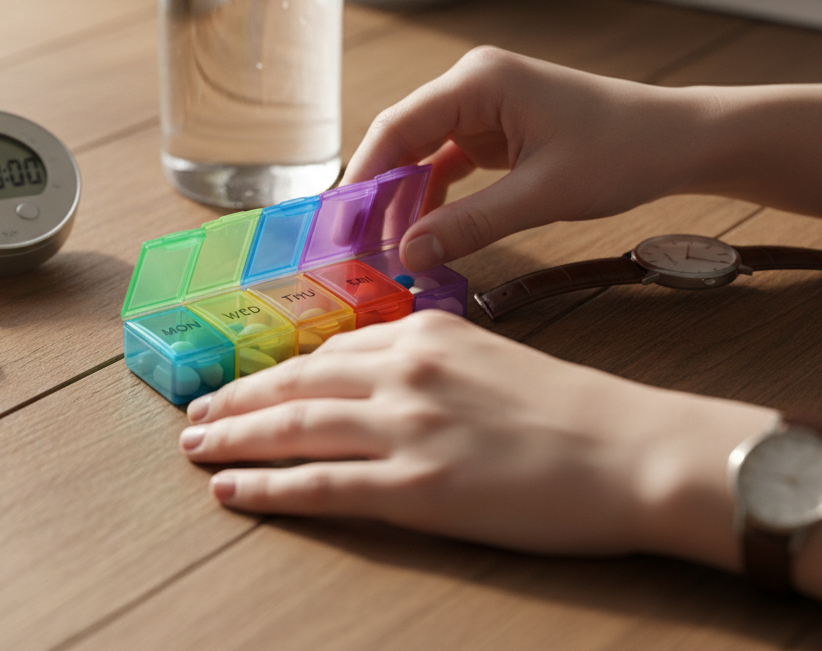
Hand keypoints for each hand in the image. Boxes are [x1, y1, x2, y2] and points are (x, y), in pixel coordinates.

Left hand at [180, 312, 773, 563]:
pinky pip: (321, 486)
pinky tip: (231, 491)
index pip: (326, 352)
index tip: (243, 383)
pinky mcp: (417, 488)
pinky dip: (267, 487)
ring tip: (195, 447)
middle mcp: (404, 370)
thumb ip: (424, 358)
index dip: (275, 371)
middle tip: (194, 413)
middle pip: (296, 384)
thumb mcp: (487, 356)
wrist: (628, 449)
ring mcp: (406, 428)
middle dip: (237, 399)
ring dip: (235, 437)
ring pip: (294, 428)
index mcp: (422, 333)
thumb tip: (370, 373)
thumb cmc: (567, 407)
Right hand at [343, 47, 708, 270]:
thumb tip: (407, 254)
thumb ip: (471, 223)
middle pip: (401, 140)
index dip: (362, 178)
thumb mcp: (543, 194)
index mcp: (478, 82)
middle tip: (354, 246)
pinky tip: (421, 233)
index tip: (340, 225)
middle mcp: (471, 86)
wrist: (676, 140)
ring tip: (386, 250)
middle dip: (377, 194)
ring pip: (419, 155)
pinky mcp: (492, 131)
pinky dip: (431, 198)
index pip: (397, 127)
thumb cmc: (622, 151)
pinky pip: (445, 164)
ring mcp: (480, 108)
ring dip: (403, 201)